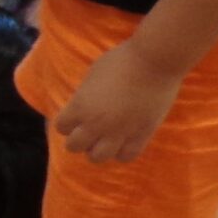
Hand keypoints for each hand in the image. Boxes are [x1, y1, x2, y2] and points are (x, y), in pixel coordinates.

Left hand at [56, 41, 182, 164]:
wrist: (156, 60)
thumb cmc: (122, 60)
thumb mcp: (92, 75)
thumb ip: (84, 96)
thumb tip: (81, 107)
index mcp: (80, 107)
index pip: (61, 127)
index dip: (67, 122)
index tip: (77, 115)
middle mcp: (95, 124)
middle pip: (74, 146)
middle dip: (79, 138)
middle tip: (90, 129)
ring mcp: (118, 132)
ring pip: (97, 157)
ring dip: (98, 149)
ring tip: (106, 138)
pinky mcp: (140, 134)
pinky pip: (126, 156)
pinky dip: (122, 151)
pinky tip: (125, 140)